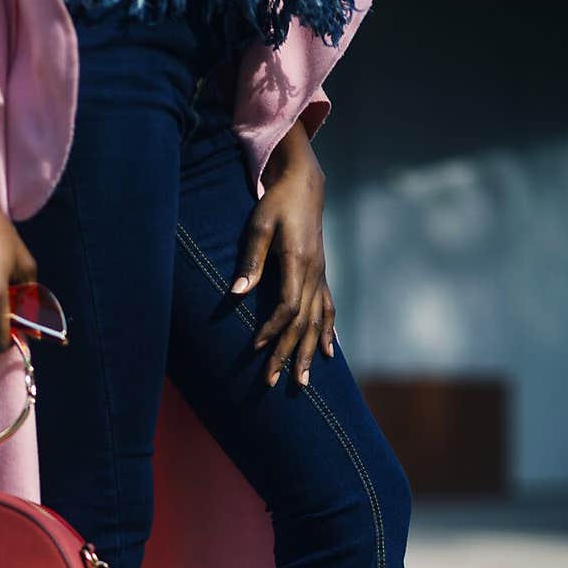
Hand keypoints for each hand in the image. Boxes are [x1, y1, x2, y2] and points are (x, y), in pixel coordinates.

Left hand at [230, 121, 334, 389]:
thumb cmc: (276, 203)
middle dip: (287, 354)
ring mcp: (320, 276)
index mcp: (298, 262)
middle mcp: (314, 274)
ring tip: (302, 382)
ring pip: (317, 322)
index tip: (256, 347)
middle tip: (273, 381)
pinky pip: (328, 310)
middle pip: (302, 323)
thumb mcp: (258, 225)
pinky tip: (329, 353)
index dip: (273, 330)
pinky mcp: (321, 276)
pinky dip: (328, 333)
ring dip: (309, 353)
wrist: (304, 185)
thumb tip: (237, 292)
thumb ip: (250, 260)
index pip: (288, 307)